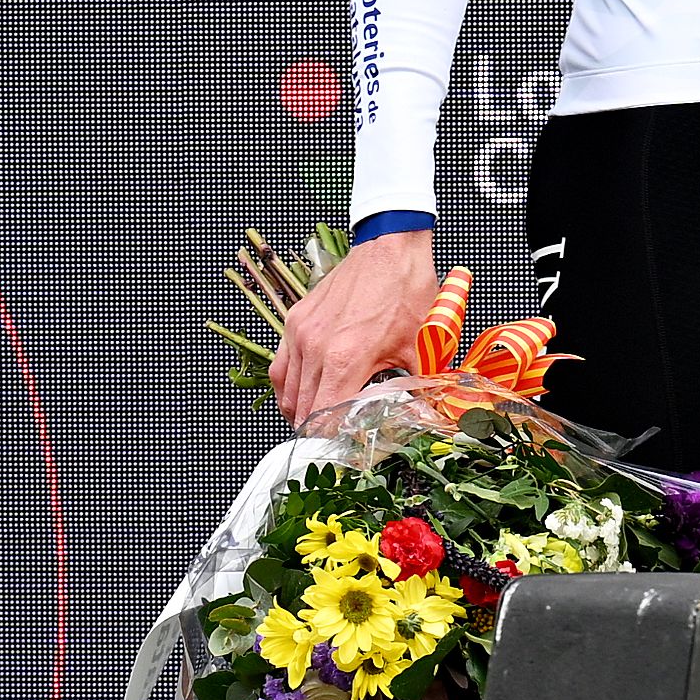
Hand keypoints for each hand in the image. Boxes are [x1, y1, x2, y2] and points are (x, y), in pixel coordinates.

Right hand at [272, 226, 437, 431]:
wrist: (391, 247)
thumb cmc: (406, 290)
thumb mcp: (418, 347)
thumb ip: (411, 387)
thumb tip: (413, 417)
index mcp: (346, 358)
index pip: (325, 419)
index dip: (331, 442)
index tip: (341, 451)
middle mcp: (316, 348)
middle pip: (303, 411)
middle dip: (316, 433)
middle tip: (333, 442)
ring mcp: (300, 333)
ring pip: (287, 391)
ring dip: (300, 413)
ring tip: (317, 424)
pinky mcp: (295, 320)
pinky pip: (282, 366)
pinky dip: (288, 387)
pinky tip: (301, 395)